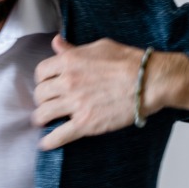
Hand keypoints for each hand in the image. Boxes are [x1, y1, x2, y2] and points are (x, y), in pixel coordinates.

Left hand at [32, 36, 145, 150]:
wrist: (148, 82)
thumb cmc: (128, 62)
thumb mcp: (98, 47)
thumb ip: (74, 48)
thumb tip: (57, 43)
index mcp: (70, 62)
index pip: (41, 72)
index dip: (42, 79)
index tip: (46, 84)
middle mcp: (68, 82)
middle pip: (40, 94)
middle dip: (42, 99)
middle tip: (48, 103)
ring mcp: (75, 104)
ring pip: (43, 114)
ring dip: (41, 118)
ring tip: (44, 121)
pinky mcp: (85, 123)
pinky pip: (59, 135)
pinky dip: (49, 141)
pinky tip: (45, 144)